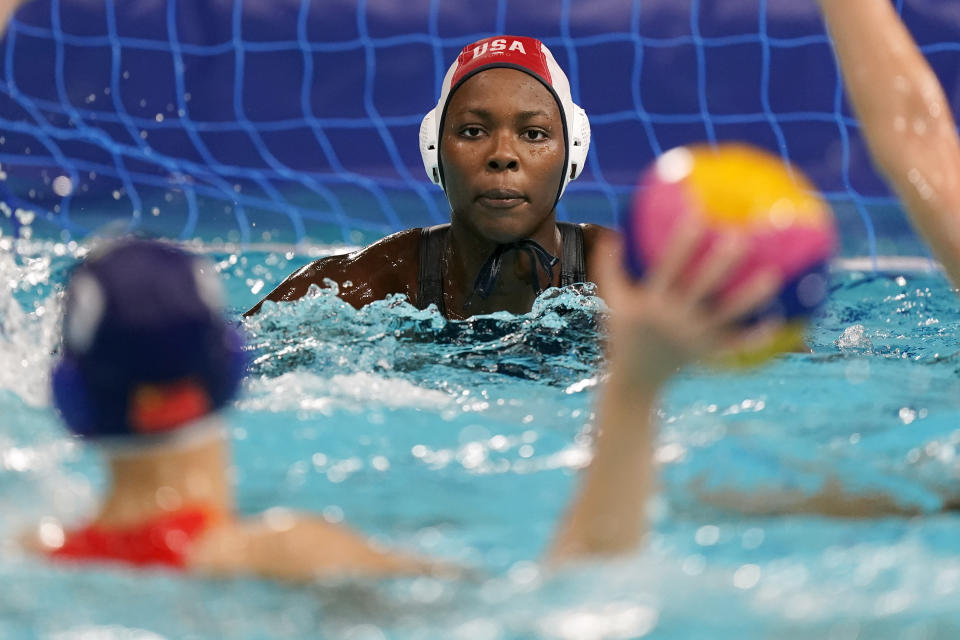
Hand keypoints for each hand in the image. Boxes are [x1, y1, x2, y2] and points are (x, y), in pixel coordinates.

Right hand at [593, 222, 781, 387]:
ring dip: (751, 296)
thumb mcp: (613, 300)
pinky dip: (755, 335)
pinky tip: (776, 319)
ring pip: (727, 314)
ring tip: (774, 275)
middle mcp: (673, 319)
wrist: (634, 380)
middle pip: (702, 287)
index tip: (697, 218)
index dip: (681, 245)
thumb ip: (610, 266)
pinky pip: (735, 343)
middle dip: (722, 263)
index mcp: (650, 304)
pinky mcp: (706, 353)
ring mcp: (693, 337)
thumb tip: (616, 230)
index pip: (667, 269)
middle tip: (742, 237)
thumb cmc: (623, 332)